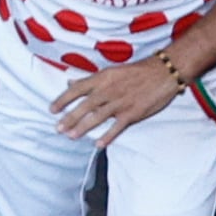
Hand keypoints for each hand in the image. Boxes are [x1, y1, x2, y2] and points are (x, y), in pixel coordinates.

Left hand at [53, 56, 190, 144]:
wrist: (163, 72)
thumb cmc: (138, 71)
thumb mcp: (112, 71)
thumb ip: (91, 80)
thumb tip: (70, 83)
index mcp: (103, 78)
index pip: (77, 88)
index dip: (63, 99)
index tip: (52, 109)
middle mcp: (109, 90)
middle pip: (84, 105)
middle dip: (70, 117)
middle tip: (58, 128)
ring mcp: (120, 102)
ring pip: (97, 117)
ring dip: (83, 127)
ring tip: (71, 136)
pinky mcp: (132, 113)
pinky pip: (117, 127)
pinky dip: (107, 136)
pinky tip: (98, 144)